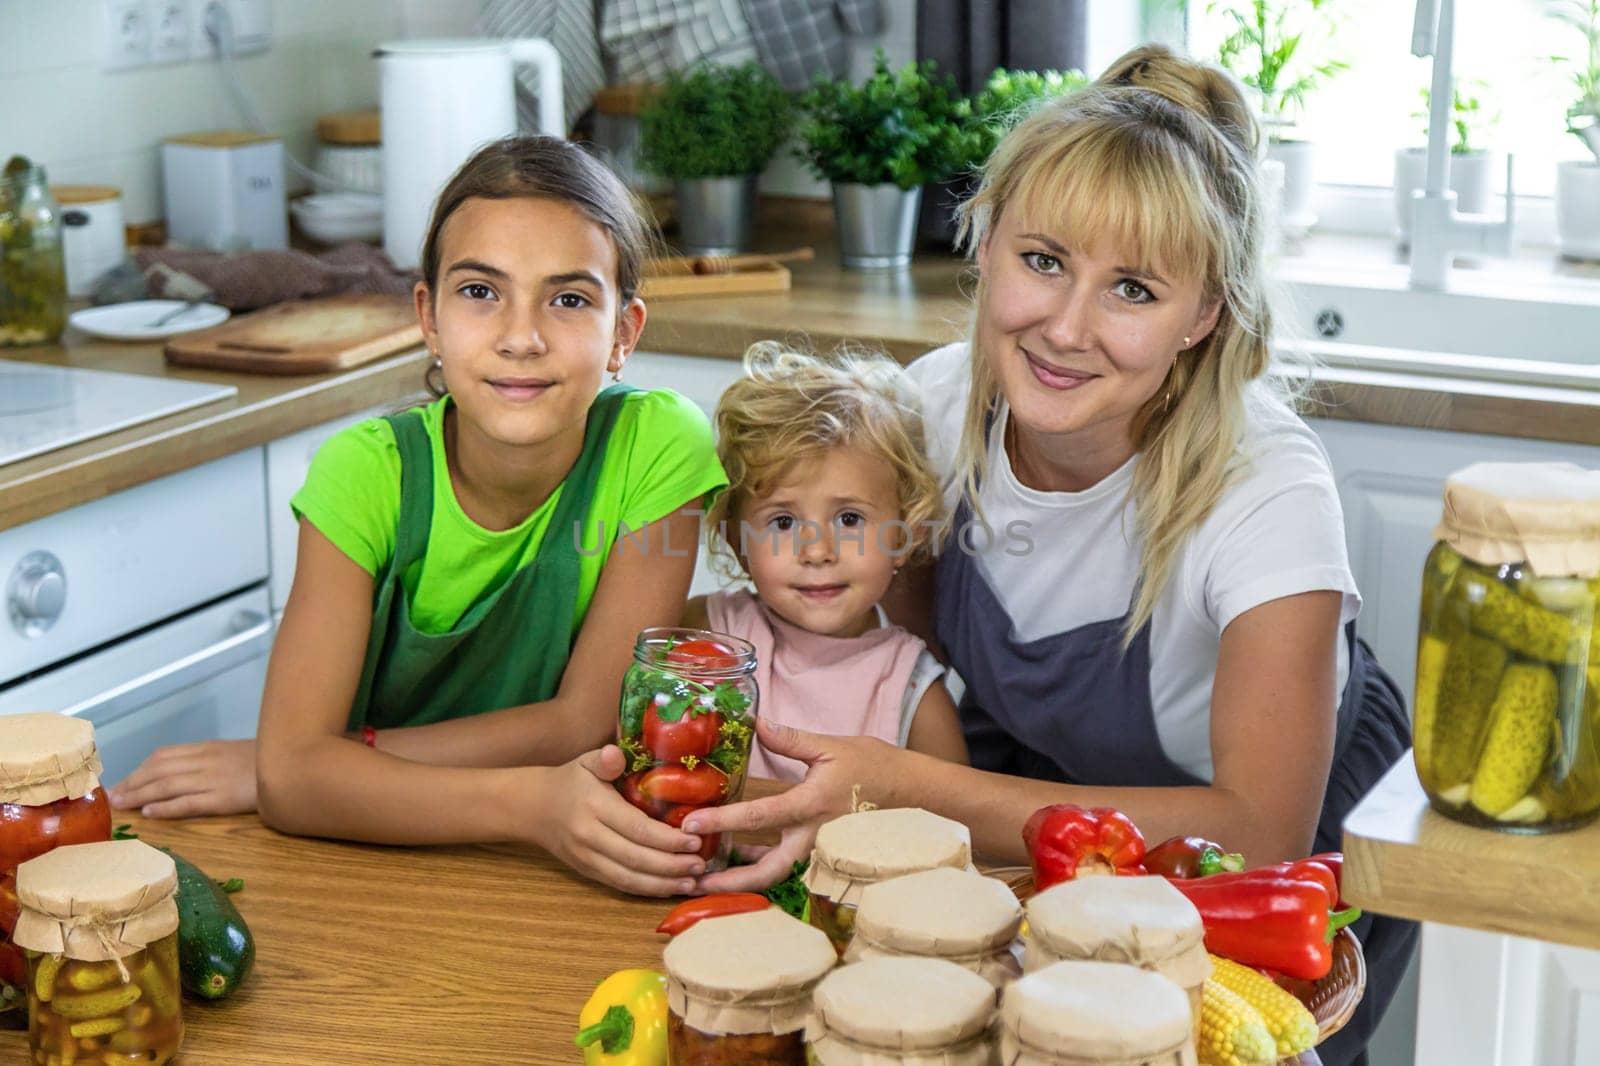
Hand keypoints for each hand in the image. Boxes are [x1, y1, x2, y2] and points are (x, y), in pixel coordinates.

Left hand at [107, 739, 257, 817]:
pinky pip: (189, 802)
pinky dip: (166, 808)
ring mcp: (214, 779)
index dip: (139, 769)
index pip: (164, 756)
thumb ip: (210, 759)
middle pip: (159, 771)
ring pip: (167, 785)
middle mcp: (206, 761)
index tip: (122, 781)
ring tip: (122, 805)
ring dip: (140, 795)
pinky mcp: (223, 798)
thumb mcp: (235, 753)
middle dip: (133, 783)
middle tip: (113, 797)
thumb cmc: (268, 760)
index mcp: (208, 749)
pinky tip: (150, 814)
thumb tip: (183, 771)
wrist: (297, 764)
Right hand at [531, 745, 709, 897]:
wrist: (533, 808)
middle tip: (701, 865)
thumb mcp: (586, 761)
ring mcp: (587, 858)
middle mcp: (589, 836)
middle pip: (635, 858)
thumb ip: (605, 759)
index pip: (636, 828)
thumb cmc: (570, 781)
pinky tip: (669, 889)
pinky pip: (619, 885)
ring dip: (662, 884)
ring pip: (628, 878)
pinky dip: (646, 890)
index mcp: (594, 806)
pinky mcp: (587, 872)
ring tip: (692, 883)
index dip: (667, 838)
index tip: (694, 839)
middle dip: (671, 865)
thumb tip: (616, 754)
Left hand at [686, 718, 882, 893]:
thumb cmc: (873, 767)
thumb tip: (755, 722)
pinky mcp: (824, 853)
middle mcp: (814, 836)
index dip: (720, 821)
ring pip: (777, 873)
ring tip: (708, 875)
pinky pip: (788, 866)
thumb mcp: (830, 747)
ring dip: (742, 877)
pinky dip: (762, 865)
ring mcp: (820, 849)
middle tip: (695, 879)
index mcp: (811, 805)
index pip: (758, 817)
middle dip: (730, 880)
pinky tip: (740, 857)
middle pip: (767, 870)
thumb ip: (790, 740)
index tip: (690, 825)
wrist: (912, 792)